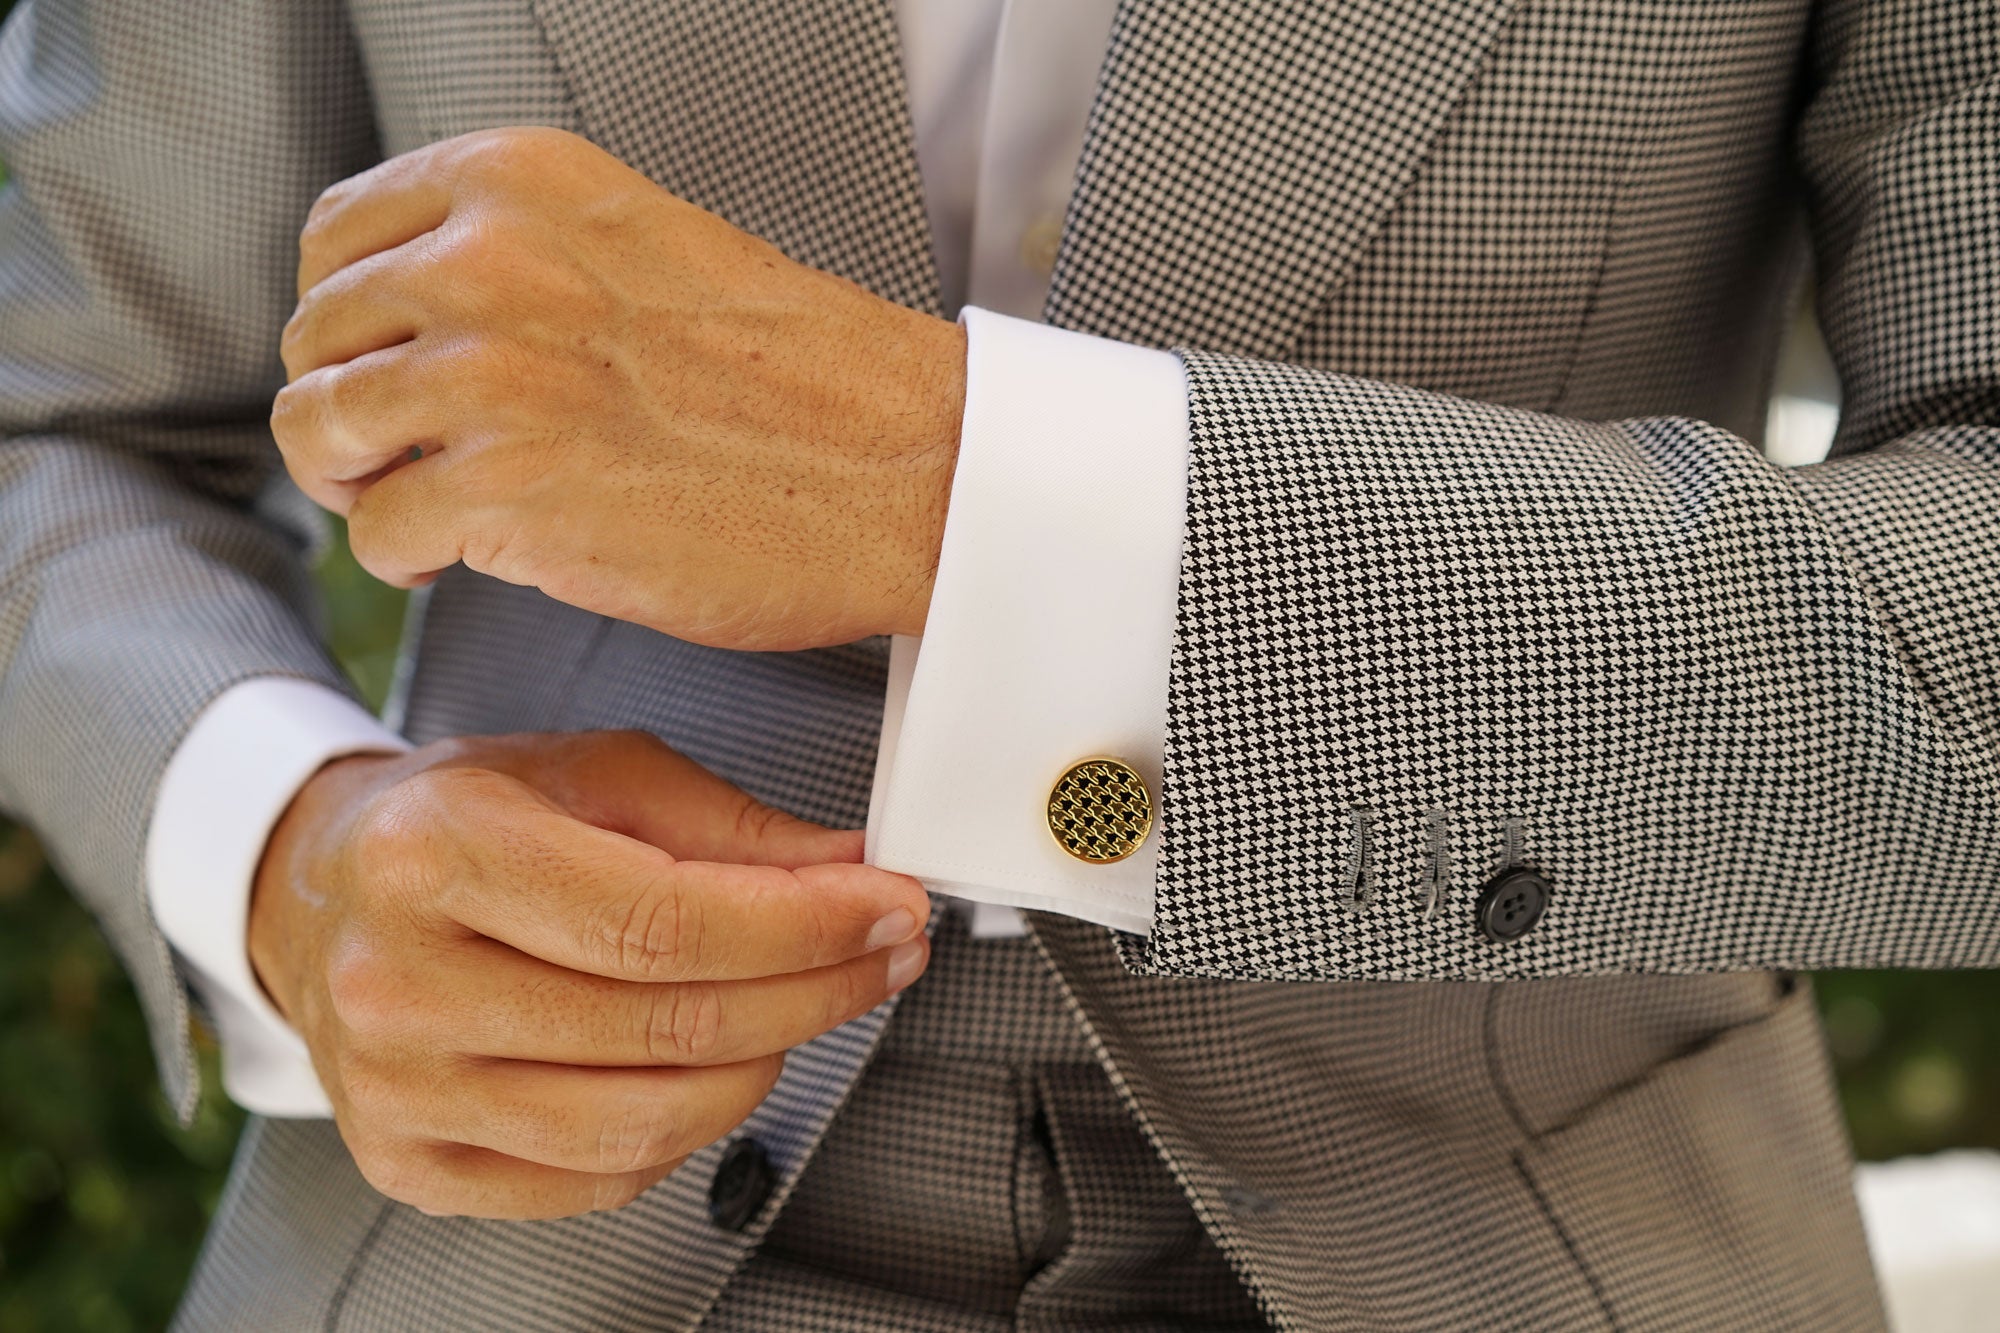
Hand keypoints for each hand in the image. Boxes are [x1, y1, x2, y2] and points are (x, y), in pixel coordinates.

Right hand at [250, 729, 930, 1219]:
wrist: (321, 895)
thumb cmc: (460, 822)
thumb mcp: (589, 772)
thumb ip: (726, 825)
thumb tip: (850, 871)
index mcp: (436, 852)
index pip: (661, 920)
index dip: (803, 927)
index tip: (888, 908)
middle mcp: (400, 982)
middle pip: (667, 1025)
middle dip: (816, 991)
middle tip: (885, 952)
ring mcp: (398, 1092)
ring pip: (647, 1121)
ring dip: (768, 1064)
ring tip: (806, 1004)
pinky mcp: (412, 1166)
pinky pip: (602, 1179)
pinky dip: (691, 1127)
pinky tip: (716, 1063)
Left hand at [272, 126, 965, 650]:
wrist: (904, 464)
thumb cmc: (800, 377)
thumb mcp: (641, 250)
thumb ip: (520, 261)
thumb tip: (413, 323)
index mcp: (521, 183)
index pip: (337, 237)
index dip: (349, 319)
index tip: (387, 369)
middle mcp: (488, 261)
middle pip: (315, 340)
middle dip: (350, 412)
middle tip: (407, 459)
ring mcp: (490, 376)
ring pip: (321, 433)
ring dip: (363, 488)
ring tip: (427, 510)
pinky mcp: (505, 490)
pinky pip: (378, 535)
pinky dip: (408, 561)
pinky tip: (468, 558)